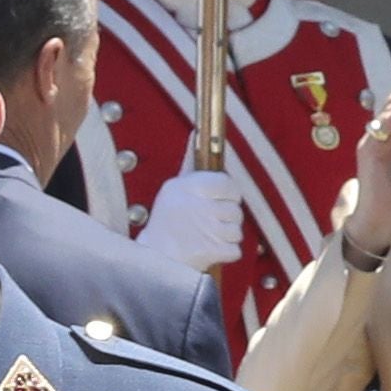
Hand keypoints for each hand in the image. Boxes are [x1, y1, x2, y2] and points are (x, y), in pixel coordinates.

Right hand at [134, 165, 248, 271]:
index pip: (229, 185)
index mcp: (191, 186)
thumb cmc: (165, 222)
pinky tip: (210, 250)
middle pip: (236, 210)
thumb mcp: (173, 187)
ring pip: (237, 231)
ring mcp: (208, 229)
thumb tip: (195, 133)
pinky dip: (225, 253)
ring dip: (227, 237)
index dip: (230, 194)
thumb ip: (190, 162)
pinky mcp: (212, 250)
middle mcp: (201, 205)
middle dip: (227, 219)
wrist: (153, 257)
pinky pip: (235, 250)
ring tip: (209, 237)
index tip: (224, 200)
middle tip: (212, 222)